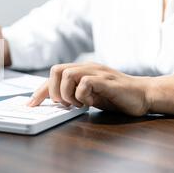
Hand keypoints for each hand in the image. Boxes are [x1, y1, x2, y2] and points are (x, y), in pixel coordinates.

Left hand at [28, 63, 151, 115]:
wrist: (143, 95)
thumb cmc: (114, 96)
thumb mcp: (88, 96)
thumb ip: (73, 95)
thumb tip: (52, 102)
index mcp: (80, 70)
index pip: (53, 75)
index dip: (40, 91)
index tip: (31, 104)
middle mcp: (87, 68)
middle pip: (56, 69)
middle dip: (52, 89)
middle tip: (61, 104)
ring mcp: (97, 72)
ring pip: (68, 73)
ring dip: (66, 92)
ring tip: (76, 104)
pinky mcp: (107, 80)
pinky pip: (86, 82)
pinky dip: (82, 95)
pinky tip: (89, 103)